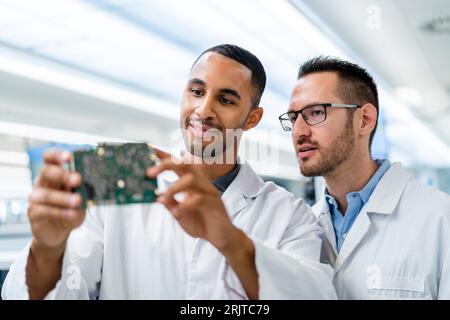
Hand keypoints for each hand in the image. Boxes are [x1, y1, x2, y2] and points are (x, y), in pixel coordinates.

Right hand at [28, 150, 84, 250]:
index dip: (57, 155)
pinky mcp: (34, 213)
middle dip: (62, 174)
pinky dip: (61, 212)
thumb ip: (84, 187)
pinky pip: (46, 210)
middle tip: (77, 179)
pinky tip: (72, 214)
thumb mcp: (82, 196)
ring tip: (78, 201)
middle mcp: (42, 183)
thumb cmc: (71, 209)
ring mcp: (36, 198)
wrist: (60, 231)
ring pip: (46, 194)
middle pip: (46, 172)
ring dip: (64, 197)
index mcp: (54, 173)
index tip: (69, 157)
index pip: (50, 158)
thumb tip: (95, 179)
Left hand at [147, 153, 258, 298]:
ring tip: (162, 199)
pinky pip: (199, 199)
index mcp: (193, 183)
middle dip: (167, 165)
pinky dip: (185, 205)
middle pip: (186, 165)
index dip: (165, 156)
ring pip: (192, 179)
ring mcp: (210, 192)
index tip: (150, 150)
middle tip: (150, 173)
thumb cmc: (201, 222)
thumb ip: (170, 203)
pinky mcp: (215, 204)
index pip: (179, 165)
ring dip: (174, 187)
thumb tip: (155, 196)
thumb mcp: (180, 213)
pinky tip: (177, 212)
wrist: (221, 237)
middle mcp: (202, 183)